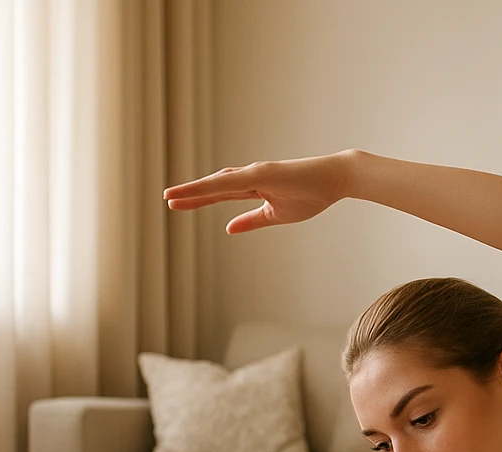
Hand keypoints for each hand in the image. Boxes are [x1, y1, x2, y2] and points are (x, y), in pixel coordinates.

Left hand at [163, 150, 356, 233]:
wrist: (335, 179)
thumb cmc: (311, 195)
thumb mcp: (276, 215)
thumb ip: (251, 220)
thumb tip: (228, 228)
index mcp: (254, 187)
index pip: (220, 194)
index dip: (198, 199)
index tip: (177, 204)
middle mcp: (250, 176)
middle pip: (213, 187)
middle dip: (190, 194)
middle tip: (167, 199)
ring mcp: (255, 173)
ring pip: (217, 182)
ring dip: (194, 189)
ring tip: (171, 195)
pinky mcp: (261, 173)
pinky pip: (231, 181)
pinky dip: (212, 186)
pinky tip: (196, 189)